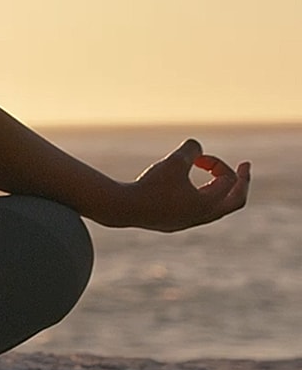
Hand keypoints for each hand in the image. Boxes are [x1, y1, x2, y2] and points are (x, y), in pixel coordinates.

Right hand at [115, 138, 250, 231]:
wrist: (123, 209)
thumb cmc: (151, 185)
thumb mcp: (174, 161)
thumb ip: (191, 149)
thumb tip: (197, 147)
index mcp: (207, 206)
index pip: (228, 181)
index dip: (217, 163)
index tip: (198, 158)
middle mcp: (201, 217)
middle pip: (234, 202)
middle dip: (240, 182)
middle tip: (245, 166)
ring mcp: (187, 222)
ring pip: (216, 208)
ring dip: (218, 189)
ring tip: (213, 175)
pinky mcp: (173, 223)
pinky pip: (197, 211)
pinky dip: (202, 196)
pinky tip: (186, 187)